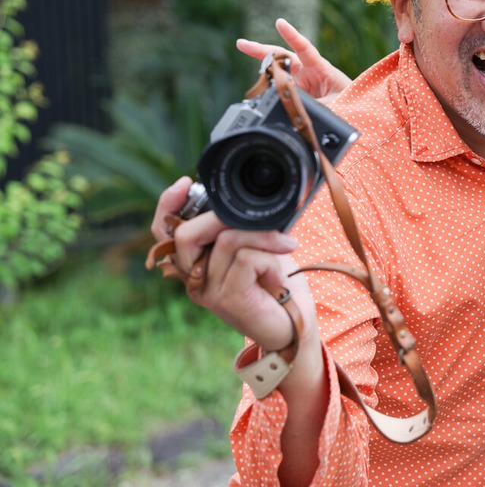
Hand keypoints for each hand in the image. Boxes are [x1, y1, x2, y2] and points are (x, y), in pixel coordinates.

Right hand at [150, 177, 313, 352]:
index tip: (185, 182)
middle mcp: (193, 276)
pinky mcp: (226, 297)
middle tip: (266, 222)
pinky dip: (270, 256)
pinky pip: (246, 257)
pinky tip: (280, 276)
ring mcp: (206, 289)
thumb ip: (242, 228)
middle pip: (187, 232)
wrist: (294, 329)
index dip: (166, 205)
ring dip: (264, 236)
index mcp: (195, 262)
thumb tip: (245, 200)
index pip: (164, 232)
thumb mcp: (258, 248)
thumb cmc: (277, 287)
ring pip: (227, 239)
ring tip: (285, 246)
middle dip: (226, 216)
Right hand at [236, 18, 351, 102]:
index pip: (304, 48)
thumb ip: (320, 104)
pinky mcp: (294, 92)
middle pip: (281, 57)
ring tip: (258, 86)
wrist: (351, 109)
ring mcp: (298, 81)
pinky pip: (279, 90)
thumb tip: (301, 108)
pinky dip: (269, 93)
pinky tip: (263, 98)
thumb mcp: (338, 101)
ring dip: (265, 77)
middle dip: (260, 50)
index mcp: (320, 67)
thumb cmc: (348, 98)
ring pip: (276, 74)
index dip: (292, 35)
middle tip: (241, 44)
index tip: (280, 23)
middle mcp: (306, 71)